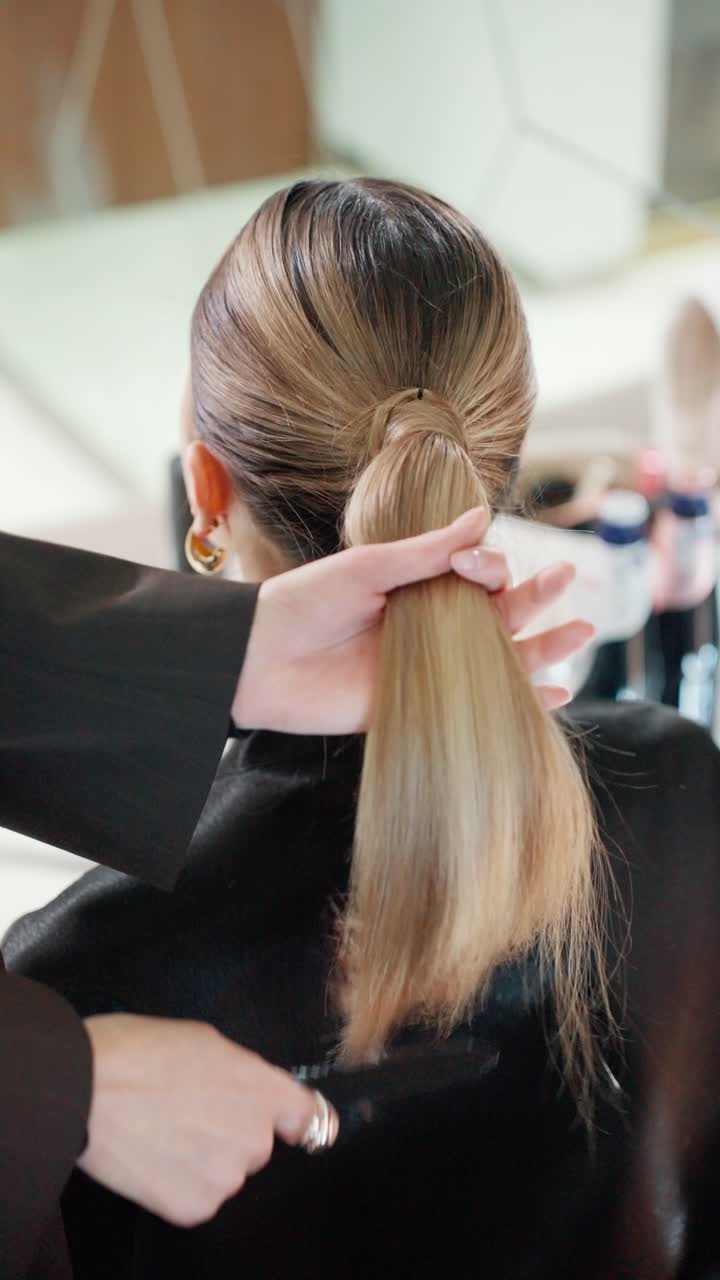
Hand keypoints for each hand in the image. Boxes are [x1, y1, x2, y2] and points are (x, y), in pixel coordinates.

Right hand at [78, 1014, 334, 1226]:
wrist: (86, 1088)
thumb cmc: (137, 1051)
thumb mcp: (205, 1040)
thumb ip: (241, 1071)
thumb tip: (247, 1089)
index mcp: (262, 1088)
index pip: (309, 1116)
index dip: (299, 1122)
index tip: (296, 1129)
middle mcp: (254, 1137)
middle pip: (256, 1145)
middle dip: (230, 1133)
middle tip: (186, 1112)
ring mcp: (225, 1176)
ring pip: (224, 1172)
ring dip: (202, 1159)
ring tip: (160, 1131)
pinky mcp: (194, 1207)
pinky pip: (197, 1196)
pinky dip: (177, 1183)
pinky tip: (150, 1156)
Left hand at [233, 507, 593, 732]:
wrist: (256, 660)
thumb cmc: (303, 604)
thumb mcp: (366, 568)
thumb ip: (425, 551)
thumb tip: (483, 518)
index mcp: (416, 586)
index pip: (475, 574)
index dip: (489, 567)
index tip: (474, 564)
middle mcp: (428, 625)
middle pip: (497, 613)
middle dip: (535, 599)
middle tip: (569, 579)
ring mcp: (427, 668)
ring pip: (497, 658)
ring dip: (542, 647)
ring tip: (583, 632)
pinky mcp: (417, 708)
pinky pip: (476, 705)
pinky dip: (517, 702)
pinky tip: (555, 695)